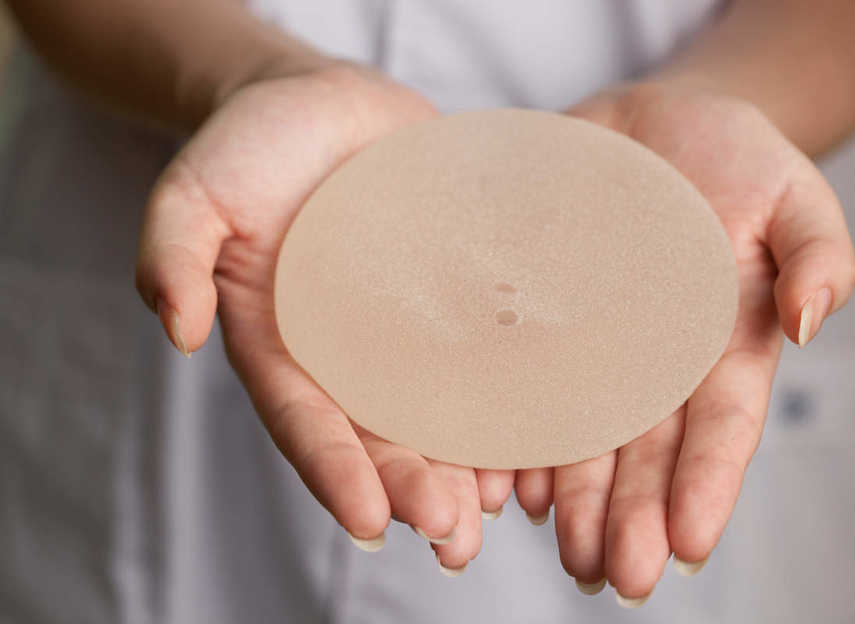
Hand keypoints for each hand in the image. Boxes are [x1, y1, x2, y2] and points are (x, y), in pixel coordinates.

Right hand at [135, 62, 513, 569]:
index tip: (371, 522)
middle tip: (450, 533)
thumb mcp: (196, 194)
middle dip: (414, 488)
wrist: (324, 107)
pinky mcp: (454, 292)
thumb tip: (175, 328)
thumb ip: (173, 255)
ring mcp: (407, 326)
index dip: (336, 474)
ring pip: (440, 410)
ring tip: (500, 512)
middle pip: (381, 435)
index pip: (307, 423)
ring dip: (469, 466)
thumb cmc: (251, 149)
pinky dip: (511, 394)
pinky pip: (485, 350)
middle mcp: (350, 351)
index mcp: (284, 346)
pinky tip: (540, 432)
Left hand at [515, 83, 854, 602]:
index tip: (692, 544)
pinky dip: (510, 437)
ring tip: (561, 549)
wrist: (650, 128)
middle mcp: (653, 364)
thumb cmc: (733, 159)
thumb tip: (809, 324)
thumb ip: (815, 256)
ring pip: (580, 437)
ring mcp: (593, 347)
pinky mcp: (538, 321)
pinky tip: (501, 483)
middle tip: (614, 574)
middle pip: (642, 453)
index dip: (707, 485)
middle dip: (630, 517)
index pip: (719, 428)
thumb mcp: (792, 195)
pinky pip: (521, 387)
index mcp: (721, 348)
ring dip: (570, 499)